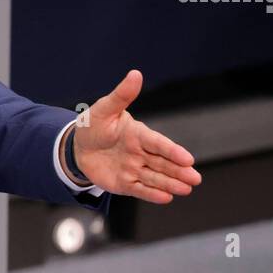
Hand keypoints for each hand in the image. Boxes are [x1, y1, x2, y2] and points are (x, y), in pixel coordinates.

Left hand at [69, 69, 200, 203]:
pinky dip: (152, 194)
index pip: (158, 143)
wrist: (77, 147)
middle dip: (179, 171)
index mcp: (138, 134)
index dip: (172, 151)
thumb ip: (121, 95)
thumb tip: (135, 74)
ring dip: (171, 184)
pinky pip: (139, 189)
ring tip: (187, 189)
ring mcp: (134, 168)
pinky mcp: (125, 183)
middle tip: (195, 178)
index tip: (187, 159)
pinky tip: (167, 198)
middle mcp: (140, 153)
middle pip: (163, 163)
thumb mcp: (104, 109)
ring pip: (155, 177)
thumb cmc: (94, 126)